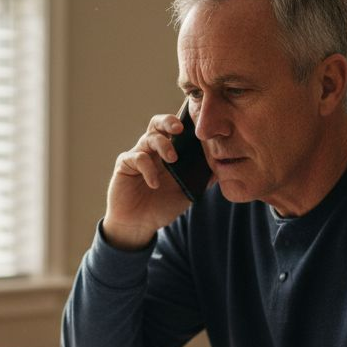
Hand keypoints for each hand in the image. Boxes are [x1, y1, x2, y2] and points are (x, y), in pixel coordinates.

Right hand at [102, 114, 196, 250]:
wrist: (139, 225)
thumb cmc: (161, 206)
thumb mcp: (186, 193)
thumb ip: (201, 180)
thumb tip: (221, 168)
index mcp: (168, 152)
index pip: (175, 129)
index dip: (185, 123)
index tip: (198, 127)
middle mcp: (153, 149)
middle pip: (158, 123)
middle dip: (169, 121)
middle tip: (180, 129)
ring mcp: (138, 155)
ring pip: (149, 137)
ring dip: (163, 145)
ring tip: (173, 160)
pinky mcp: (125, 164)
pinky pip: (137, 158)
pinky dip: (148, 169)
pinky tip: (154, 184)